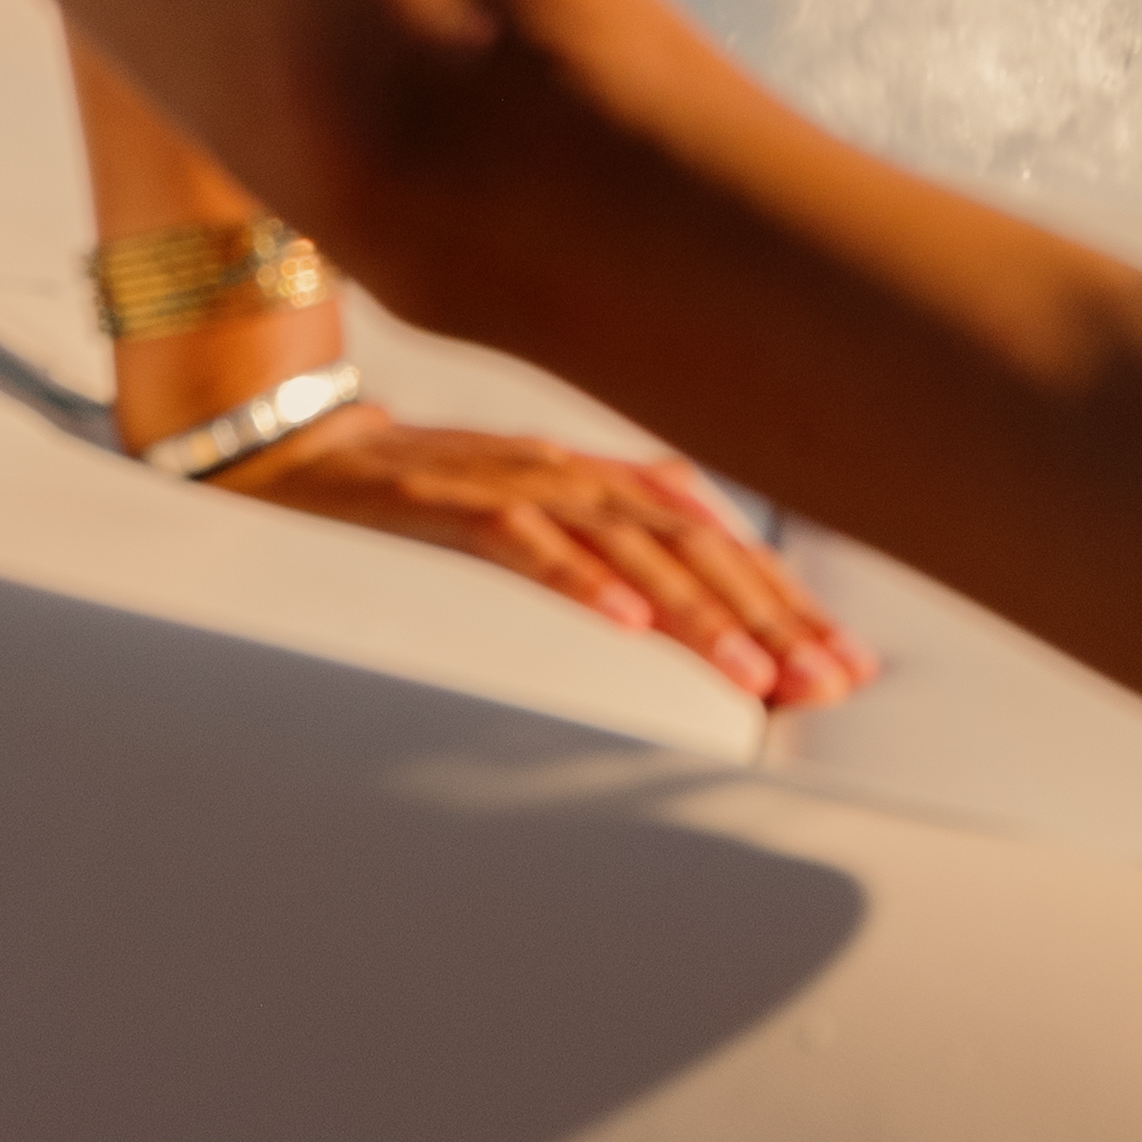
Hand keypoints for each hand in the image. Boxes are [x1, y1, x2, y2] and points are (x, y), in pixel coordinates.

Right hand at [208, 392, 874, 712]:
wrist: (295, 460)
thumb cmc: (423, 505)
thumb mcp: (530, 527)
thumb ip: (606, 555)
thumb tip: (689, 623)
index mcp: (597, 484)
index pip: (717, 541)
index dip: (784, 601)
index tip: (846, 666)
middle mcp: (571, 474)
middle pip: (694, 544)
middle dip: (769, 616)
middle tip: (828, 682)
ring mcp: (511, 484)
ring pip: (626, 543)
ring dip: (698, 612)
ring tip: (755, 676)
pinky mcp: (442, 504)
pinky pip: (521, 542)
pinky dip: (578, 579)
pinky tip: (626, 625)